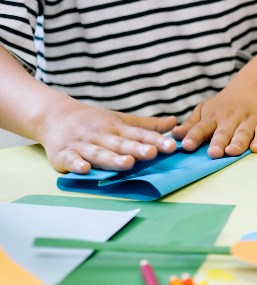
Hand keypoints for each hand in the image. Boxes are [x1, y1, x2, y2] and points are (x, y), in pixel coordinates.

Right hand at [37, 101, 176, 174]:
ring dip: (112, 159)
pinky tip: (85, 169)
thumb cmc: (94, 121)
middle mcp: (101, 136)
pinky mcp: (63, 154)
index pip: (139, 135)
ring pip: (99, 153)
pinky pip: (70, 160)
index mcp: (117, 129)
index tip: (172, 146)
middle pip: (121, 144)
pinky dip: (76, 164)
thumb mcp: (121, 120)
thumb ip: (148, 126)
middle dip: (137, 149)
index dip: (156, 140)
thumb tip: (175, 123)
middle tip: (152, 153)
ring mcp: (82, 145)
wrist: (53, 114)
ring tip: (128, 163)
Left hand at [172, 84, 256, 158]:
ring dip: (238, 142)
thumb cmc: (224, 105)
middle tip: (213, 153)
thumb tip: (173, 136)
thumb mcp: (205, 110)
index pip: (201, 127)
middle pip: (223, 132)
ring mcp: (248, 120)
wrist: (252, 87)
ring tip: (232, 152)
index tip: (186, 146)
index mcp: (213, 117)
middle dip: (218, 142)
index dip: (194, 136)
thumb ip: (191, 125)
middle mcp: (230, 118)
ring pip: (243, 132)